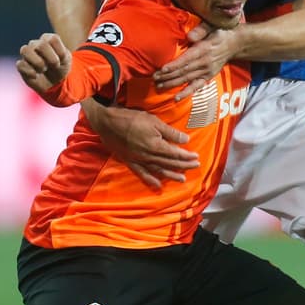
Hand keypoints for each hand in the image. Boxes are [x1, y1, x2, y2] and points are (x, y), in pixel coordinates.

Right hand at [16, 33, 70, 93]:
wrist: (55, 82)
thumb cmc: (60, 67)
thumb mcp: (67, 60)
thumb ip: (62, 54)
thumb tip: (49, 56)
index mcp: (47, 39)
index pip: (53, 39)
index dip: (60, 51)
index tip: (62, 59)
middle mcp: (35, 44)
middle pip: (40, 45)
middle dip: (51, 58)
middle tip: (55, 66)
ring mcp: (27, 55)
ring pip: (25, 50)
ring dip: (37, 62)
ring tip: (43, 69)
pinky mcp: (22, 66)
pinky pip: (20, 64)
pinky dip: (29, 71)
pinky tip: (35, 76)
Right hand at [85, 101, 199, 189]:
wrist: (107, 123)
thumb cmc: (131, 119)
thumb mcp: (154, 121)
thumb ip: (170, 132)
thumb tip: (185, 140)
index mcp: (156, 145)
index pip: (176, 153)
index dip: (187, 156)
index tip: (196, 157)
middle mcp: (149, 156)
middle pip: (170, 163)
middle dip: (184, 165)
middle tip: (195, 166)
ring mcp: (139, 160)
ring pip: (159, 170)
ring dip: (171, 175)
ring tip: (182, 179)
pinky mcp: (131, 162)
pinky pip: (142, 174)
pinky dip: (151, 180)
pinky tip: (158, 185)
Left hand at [153, 24, 241, 98]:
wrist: (234, 43)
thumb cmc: (219, 31)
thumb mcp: (212, 25)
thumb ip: (201, 30)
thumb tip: (189, 37)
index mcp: (203, 49)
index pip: (187, 59)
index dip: (174, 65)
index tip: (162, 69)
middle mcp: (204, 62)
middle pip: (184, 71)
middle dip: (168, 75)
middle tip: (154, 78)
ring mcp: (206, 71)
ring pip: (187, 79)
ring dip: (172, 83)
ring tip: (159, 85)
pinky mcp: (208, 77)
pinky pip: (196, 86)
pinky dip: (186, 92)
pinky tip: (176, 98)